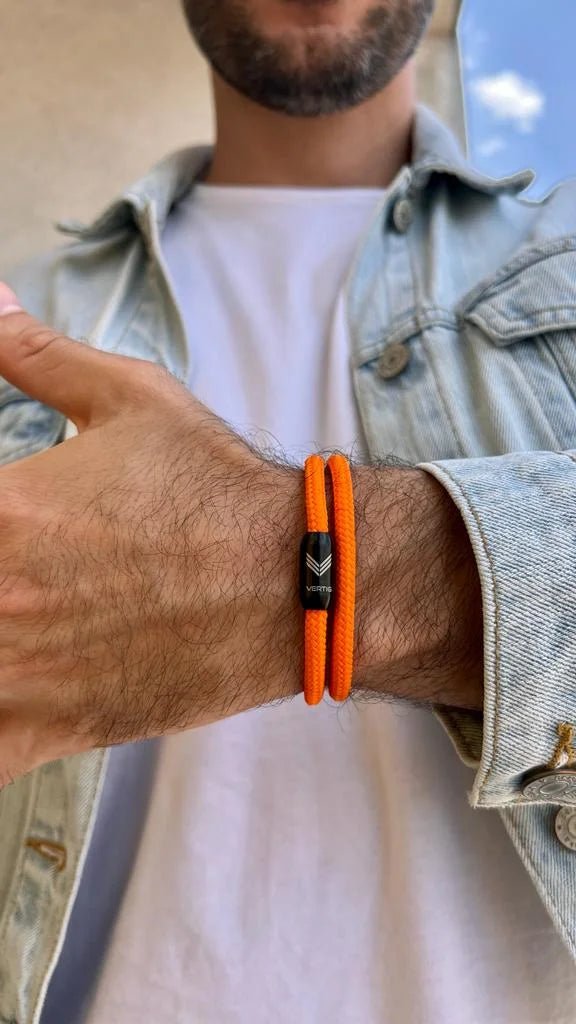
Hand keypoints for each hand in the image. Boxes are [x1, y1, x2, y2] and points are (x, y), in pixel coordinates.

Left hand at [0, 284, 302, 783]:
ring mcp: (17, 673)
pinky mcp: (50, 728)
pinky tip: (6, 689)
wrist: (295, 580)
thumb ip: (33, 352)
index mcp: (1, 512)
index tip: (0, 517)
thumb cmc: (215, 492)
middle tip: (10, 564)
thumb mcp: (126, 398)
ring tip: (12, 613)